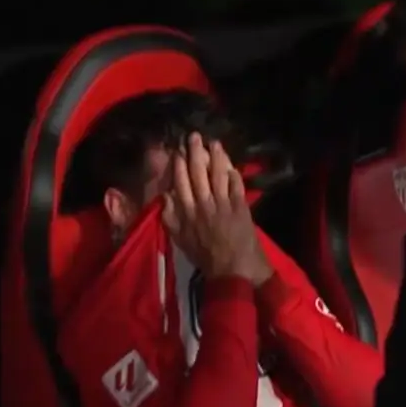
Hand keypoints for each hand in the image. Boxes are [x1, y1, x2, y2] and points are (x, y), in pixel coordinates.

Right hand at [162, 133, 272, 285]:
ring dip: (216, 157)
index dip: (179, 164)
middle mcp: (203, 204)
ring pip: (218, 174)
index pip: (180, 182)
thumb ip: (170, 217)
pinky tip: (232, 164)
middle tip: (194, 136)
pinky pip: (236, 185)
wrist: (233, 270)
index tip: (178, 150)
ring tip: (214, 143)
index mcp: (187, 212)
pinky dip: (234, 173)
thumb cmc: (205, 257)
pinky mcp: (240, 207)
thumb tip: (165, 196)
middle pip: (198, 173)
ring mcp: (223, 204)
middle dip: (195, 152)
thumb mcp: (180, 240)